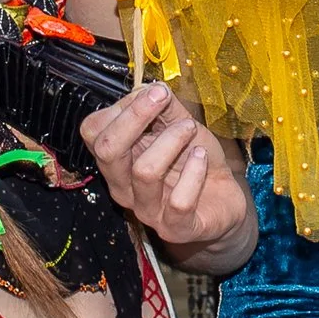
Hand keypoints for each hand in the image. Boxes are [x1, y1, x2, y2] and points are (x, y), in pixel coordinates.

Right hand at [81, 82, 255, 272]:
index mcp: (118, 159)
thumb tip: (153, 88)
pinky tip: (202, 158)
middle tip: (163, 98)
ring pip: (144, 172)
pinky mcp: (176, 229)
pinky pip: (178, 202)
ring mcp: (147, 211)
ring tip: (190, 129)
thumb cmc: (194, 162)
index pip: (94, 132)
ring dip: (171, 141)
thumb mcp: (181, 127)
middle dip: (135, 116)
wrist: (224, 202)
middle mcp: (123, 187)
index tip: (154, 92)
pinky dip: (194, 173)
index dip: (122, 107)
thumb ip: (166, 109)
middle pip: (108, 151)